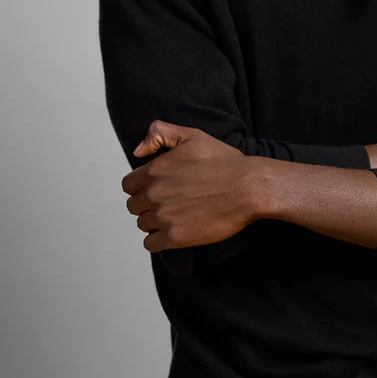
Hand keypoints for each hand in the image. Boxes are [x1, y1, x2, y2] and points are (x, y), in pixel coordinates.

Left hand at [122, 120, 256, 252]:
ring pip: (142, 224)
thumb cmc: (224, 162)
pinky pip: (150, 244)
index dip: (141, 186)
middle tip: (168, 201)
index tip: (156, 187)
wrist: (248, 188)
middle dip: (147, 204)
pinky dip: (158, 240)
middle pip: (133, 206)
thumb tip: (137, 151)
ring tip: (174, 215)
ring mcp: (164, 217)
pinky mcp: (175, 237)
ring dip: (154, 221)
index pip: (128, 185)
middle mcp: (154, 194)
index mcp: (155, 171)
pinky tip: (172, 232)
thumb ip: (160, 133)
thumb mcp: (192, 135)